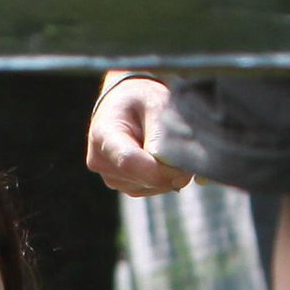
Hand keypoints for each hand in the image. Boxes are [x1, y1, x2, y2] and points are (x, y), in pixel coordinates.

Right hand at [85, 76, 193, 196]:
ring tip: (169, 147)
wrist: (124, 105)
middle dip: (170, 171)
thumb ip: (162, 132)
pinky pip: (150, 189)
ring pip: (149, 186)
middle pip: (142, 178)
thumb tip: (171, 167)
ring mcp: (109, 176)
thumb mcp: (154, 102)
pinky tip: (163, 158)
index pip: (129, 161)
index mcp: (103, 135)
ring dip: (168, 174)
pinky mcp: (121, 185)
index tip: (184, 167)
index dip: (160, 170)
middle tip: (188, 150)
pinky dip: (163, 178)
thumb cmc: (140, 100)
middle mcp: (100, 161)